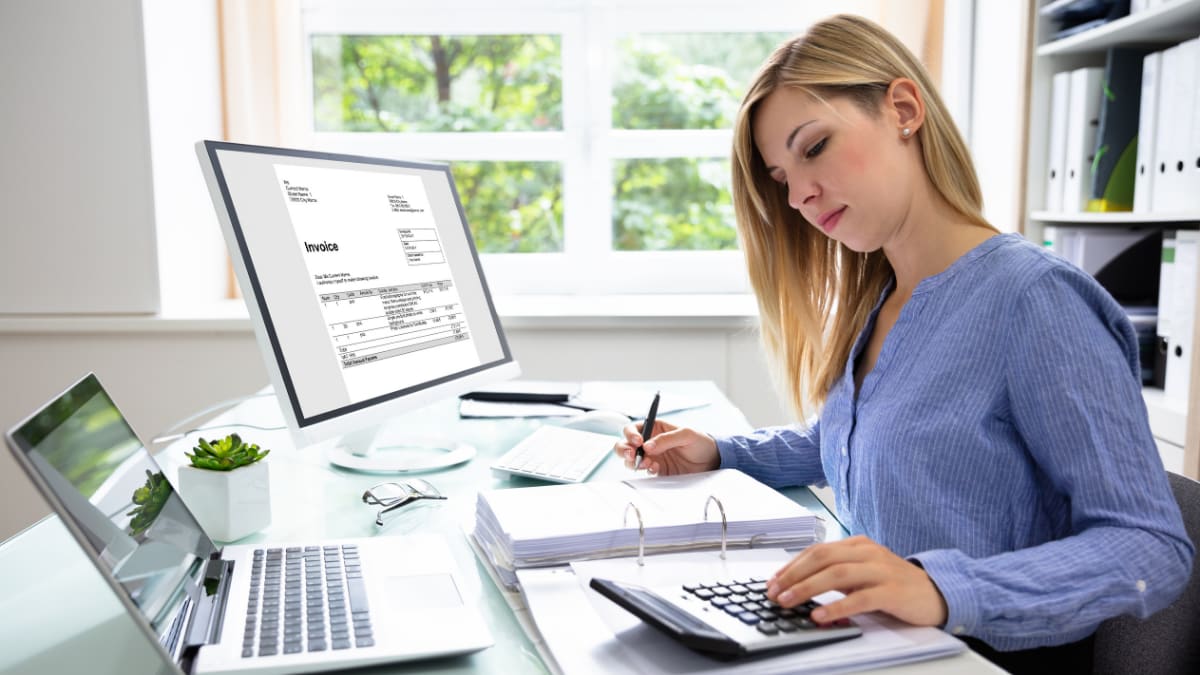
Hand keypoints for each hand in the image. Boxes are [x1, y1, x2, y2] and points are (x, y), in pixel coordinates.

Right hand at [612, 419, 718, 475]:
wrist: (712, 461)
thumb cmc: (701, 442)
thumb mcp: (687, 434)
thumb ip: (666, 439)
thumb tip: (647, 446)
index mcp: (656, 428)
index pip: (635, 428)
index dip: (631, 434)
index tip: (637, 441)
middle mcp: (650, 442)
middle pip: (626, 444)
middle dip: (624, 449)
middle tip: (632, 455)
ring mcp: (653, 457)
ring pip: (631, 459)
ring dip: (633, 461)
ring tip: (646, 463)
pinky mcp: (657, 470)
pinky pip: (644, 471)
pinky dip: (646, 470)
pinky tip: (656, 468)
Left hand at [766, 535, 947, 626]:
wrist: (937, 592)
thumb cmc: (895, 583)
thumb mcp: (863, 572)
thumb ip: (837, 574)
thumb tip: (800, 585)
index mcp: (857, 545)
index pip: (817, 551)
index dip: (792, 566)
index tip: (773, 581)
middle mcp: (867, 553)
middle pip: (822, 558)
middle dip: (793, 575)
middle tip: (774, 592)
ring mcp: (880, 570)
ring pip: (837, 574)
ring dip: (807, 589)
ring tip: (788, 602)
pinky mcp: (892, 592)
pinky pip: (859, 598)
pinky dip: (836, 607)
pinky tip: (820, 616)